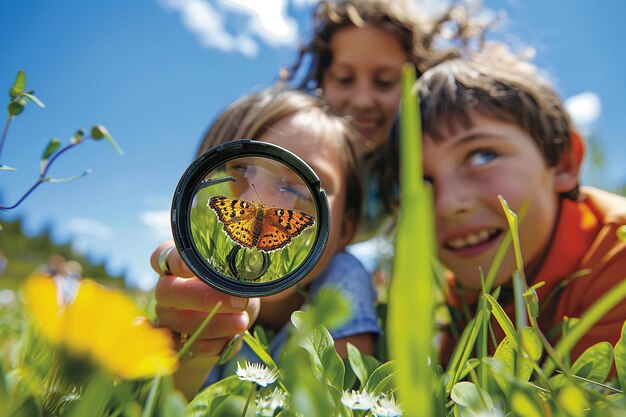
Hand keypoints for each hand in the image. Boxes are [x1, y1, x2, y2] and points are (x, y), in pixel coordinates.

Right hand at [150, 241, 259, 359]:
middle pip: (167, 292)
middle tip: (237, 302)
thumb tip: (237, 281)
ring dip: (216, 324)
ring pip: (180, 322)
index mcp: (176, 263)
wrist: (238, 310)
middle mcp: (166, 289)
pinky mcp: (179, 341)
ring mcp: (169, 316)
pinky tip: (233, 337)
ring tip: (242, 321)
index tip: (189, 268)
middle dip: (203, 298)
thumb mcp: (234, 272)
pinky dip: (217, 343)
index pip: (162, 256)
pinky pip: (192, 346)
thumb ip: (230, 271)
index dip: (174, 261)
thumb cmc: (233, 282)